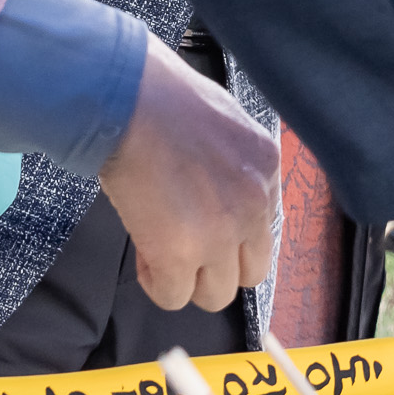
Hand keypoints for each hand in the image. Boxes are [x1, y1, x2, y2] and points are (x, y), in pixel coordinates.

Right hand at [97, 35, 279, 310]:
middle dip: (216, 266)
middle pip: (250, 273)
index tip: (199, 221)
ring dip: (187, 279)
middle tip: (182, 243)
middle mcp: (255, 203)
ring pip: (217, 294)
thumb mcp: (221, 124)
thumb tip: (212, 198)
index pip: (263, 229)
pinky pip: (174, 296)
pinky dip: (156, 282)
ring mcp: (223, 232)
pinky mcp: (183, 253)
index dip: (228, 233)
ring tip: (159, 248)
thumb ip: (229, 167)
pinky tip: (143, 252)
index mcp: (266, 166)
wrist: (127, 99)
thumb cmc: (159, 98)